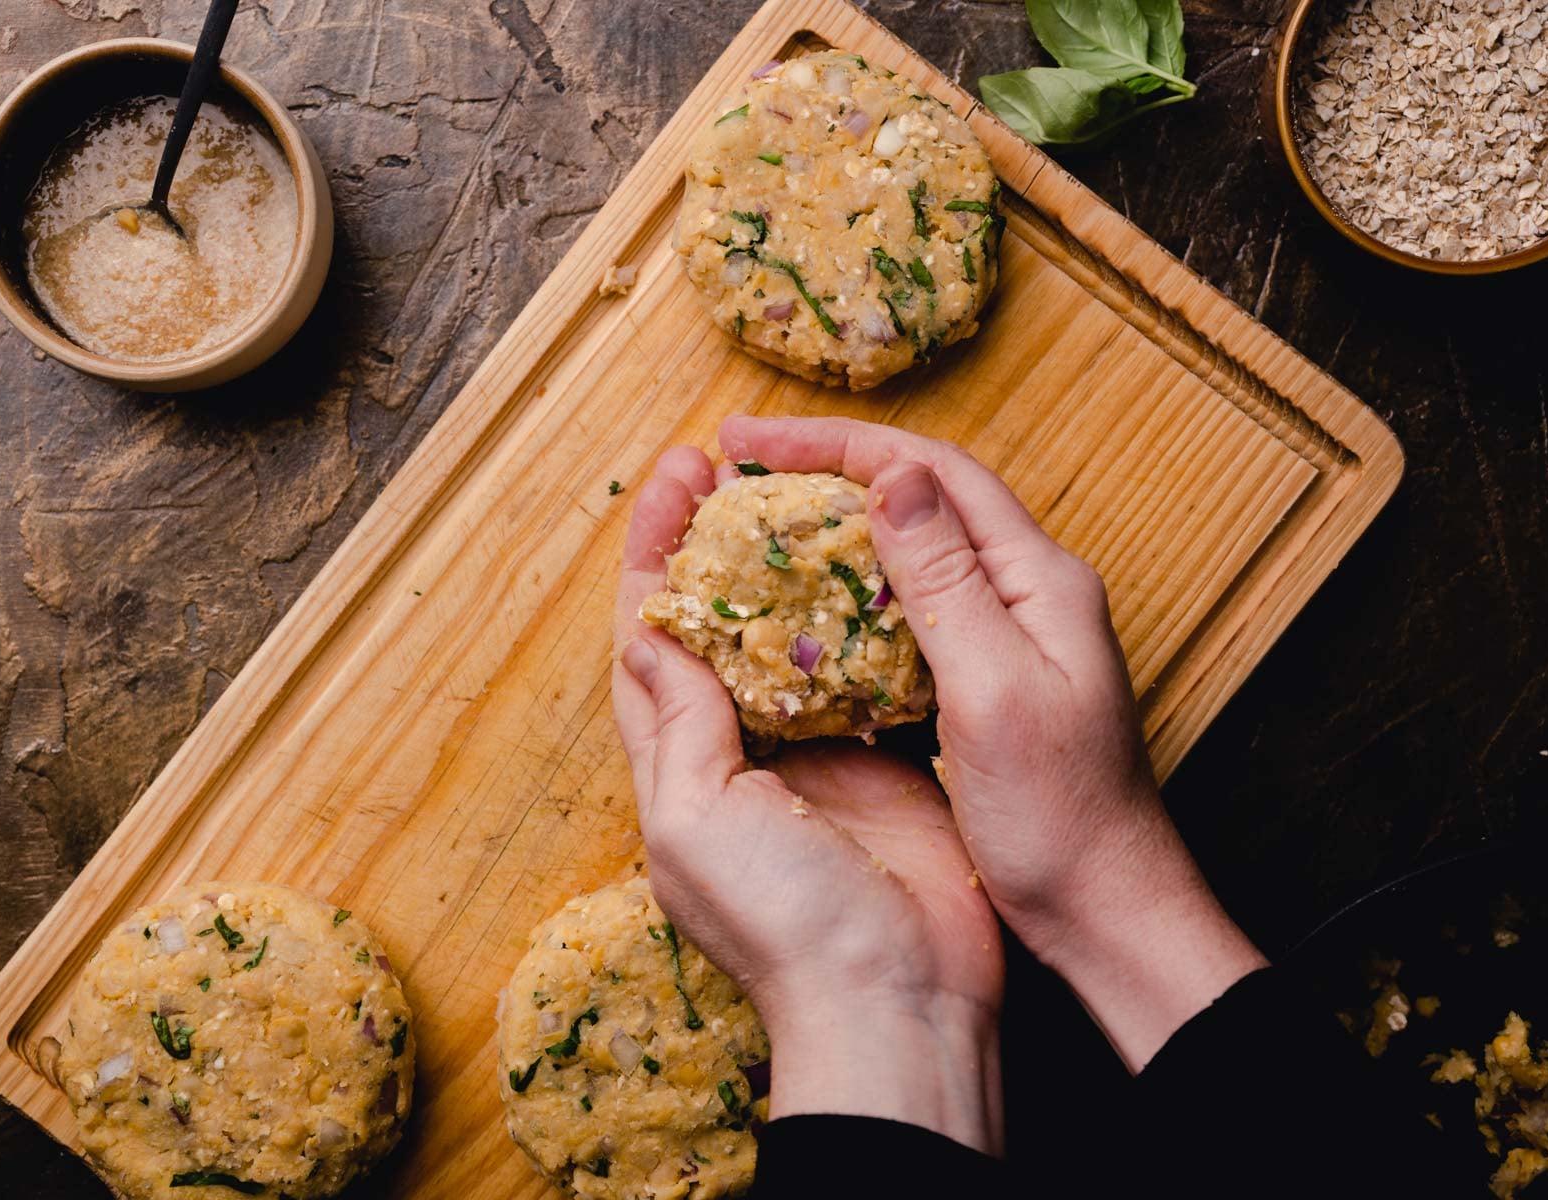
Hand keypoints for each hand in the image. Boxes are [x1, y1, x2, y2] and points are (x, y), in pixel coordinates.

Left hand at [612, 445, 1003, 1153]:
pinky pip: (860, 670)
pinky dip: (859, 614)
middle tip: (732, 463)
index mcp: (677, 770)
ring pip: (787, 638)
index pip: (649, 638)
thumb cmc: (785, 922)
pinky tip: (871, 558)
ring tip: (799, 489)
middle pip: (713, 627)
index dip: (653, 554)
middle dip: (712, 543)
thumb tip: (646, 632)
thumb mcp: (699, 821)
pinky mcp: (880, 757)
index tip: (673, 476)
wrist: (900, 996)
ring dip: (785, 566)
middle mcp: (737, 756)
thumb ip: (676, 724)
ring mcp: (812, 755)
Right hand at [718, 415, 1266, 1070]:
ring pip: (911, 551)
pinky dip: (850, 594)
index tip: (748, 439)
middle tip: (736, 470)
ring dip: (834, 528)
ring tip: (757, 525)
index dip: (835, 445)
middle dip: (826, 471)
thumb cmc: (1062, 818)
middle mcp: (1028, 591)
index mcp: (1039, 579)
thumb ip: (948, 584)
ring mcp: (1011, 635)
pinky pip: (911, 611)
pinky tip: (804, 611)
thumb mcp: (997, 693)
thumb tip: (896, 478)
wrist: (1107, 913)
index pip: (931, 472)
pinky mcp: (989, 680)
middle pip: (919, 497)